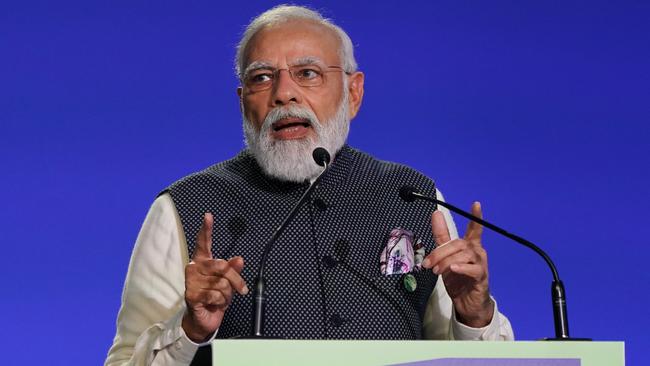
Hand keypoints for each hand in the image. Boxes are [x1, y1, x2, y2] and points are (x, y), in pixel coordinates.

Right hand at [182, 213, 248, 341]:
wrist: (203, 319)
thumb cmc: (214, 297)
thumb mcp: (227, 282)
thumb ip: (233, 269)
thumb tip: (239, 259)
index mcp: (203, 261)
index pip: (204, 243)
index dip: (206, 229)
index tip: (208, 216)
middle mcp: (195, 268)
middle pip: (222, 266)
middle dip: (235, 280)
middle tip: (241, 290)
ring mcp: (191, 281)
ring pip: (221, 284)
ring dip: (227, 295)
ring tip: (220, 299)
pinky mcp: (191, 294)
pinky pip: (216, 295)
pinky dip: (221, 302)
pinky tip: (214, 304)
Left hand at [422, 202, 493, 327]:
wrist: (467, 303)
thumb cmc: (458, 278)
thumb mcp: (445, 256)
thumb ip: (442, 236)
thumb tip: (436, 214)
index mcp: (469, 245)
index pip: (475, 228)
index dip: (476, 216)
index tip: (476, 204)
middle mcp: (477, 251)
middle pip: (458, 244)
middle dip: (440, 252)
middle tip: (428, 263)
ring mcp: (481, 264)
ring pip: (463, 255)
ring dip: (446, 261)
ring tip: (437, 271)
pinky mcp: (481, 277)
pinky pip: (473, 269)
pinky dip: (462, 268)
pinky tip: (454, 268)